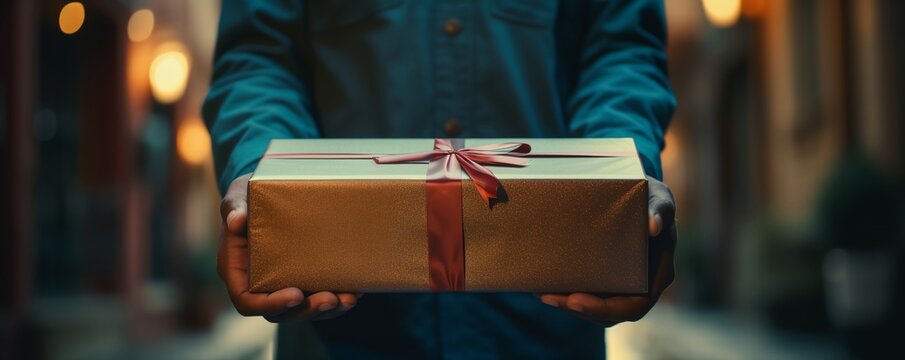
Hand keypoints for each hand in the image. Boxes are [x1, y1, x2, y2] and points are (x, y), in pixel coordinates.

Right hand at [218, 173, 359, 321]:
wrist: (269, 193)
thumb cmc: (248, 195)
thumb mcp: (238, 196)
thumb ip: (234, 207)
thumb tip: (236, 221)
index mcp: (238, 271)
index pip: (248, 301)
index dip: (271, 305)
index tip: (295, 296)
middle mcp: (258, 283)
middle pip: (280, 312)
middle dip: (307, 310)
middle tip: (331, 299)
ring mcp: (281, 284)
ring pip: (302, 310)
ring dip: (326, 310)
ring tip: (348, 299)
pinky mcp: (301, 279)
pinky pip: (316, 297)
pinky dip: (336, 299)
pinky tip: (355, 291)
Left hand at [539, 176, 675, 326]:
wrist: (637, 194)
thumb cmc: (650, 197)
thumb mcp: (658, 198)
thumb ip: (660, 209)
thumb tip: (654, 226)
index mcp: (658, 274)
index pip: (635, 305)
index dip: (605, 309)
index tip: (575, 300)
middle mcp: (642, 286)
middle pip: (610, 313)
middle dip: (578, 309)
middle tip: (548, 297)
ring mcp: (624, 286)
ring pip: (596, 309)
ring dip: (567, 305)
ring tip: (541, 293)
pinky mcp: (607, 280)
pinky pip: (588, 296)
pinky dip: (566, 295)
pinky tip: (543, 285)